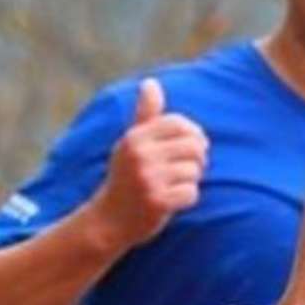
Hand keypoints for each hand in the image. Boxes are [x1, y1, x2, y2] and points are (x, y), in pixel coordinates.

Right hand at [89, 78, 208, 249]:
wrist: (108, 221)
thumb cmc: (126, 177)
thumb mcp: (131, 144)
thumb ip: (145, 115)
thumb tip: (151, 83)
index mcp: (135, 138)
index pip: (180, 124)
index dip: (192, 135)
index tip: (188, 147)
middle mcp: (140, 155)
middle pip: (194, 146)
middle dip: (196, 158)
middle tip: (184, 169)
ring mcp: (148, 178)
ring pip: (195, 170)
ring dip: (189, 180)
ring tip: (171, 185)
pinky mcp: (157, 201)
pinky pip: (192, 193)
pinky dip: (186, 198)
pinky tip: (170, 201)